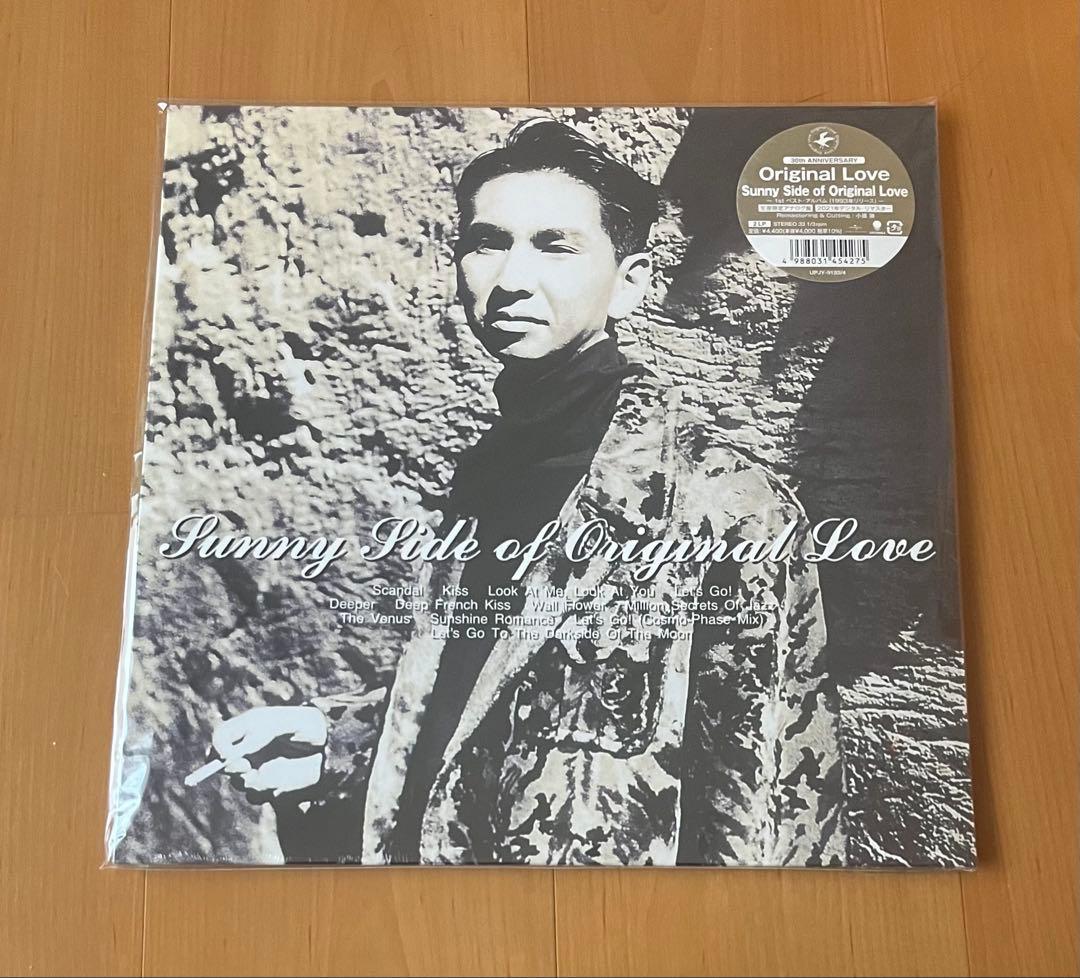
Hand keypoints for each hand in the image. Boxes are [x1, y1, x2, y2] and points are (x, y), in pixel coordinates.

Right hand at [210, 706, 327, 803]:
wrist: (329, 745)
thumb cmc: (306, 726)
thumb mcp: (283, 723)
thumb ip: (259, 734)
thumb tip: (236, 754)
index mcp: (246, 729)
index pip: (219, 740)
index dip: (219, 749)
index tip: (231, 756)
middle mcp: (247, 751)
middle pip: (220, 765)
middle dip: (229, 769)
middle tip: (246, 768)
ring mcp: (256, 769)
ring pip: (238, 782)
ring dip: (249, 780)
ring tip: (273, 770)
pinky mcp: (268, 785)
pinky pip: (255, 794)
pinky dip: (264, 790)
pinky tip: (281, 781)